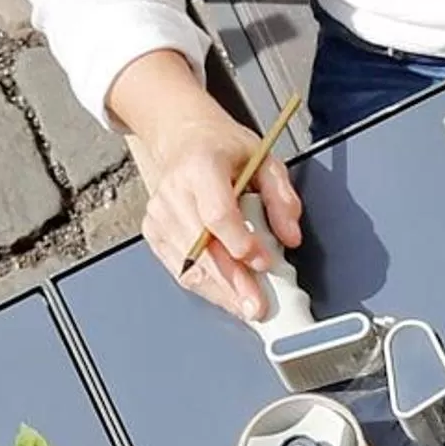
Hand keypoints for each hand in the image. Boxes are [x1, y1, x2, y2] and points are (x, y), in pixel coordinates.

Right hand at [135, 96, 304, 318]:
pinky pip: (179, 269)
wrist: (185, 139)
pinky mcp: (154, 231)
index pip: (216, 214)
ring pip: (189, 265)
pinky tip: (227, 296)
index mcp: (201, 166)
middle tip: (257, 304)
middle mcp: (174, 191)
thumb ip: (282, 198)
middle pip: (201, 247)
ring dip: (221, 291)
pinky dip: (206, 286)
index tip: (264, 262)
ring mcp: (159, 213)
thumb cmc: (225, 150)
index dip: (240, 243)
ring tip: (246, 306)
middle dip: (233, 281)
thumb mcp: (265, 161)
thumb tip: (290, 237)